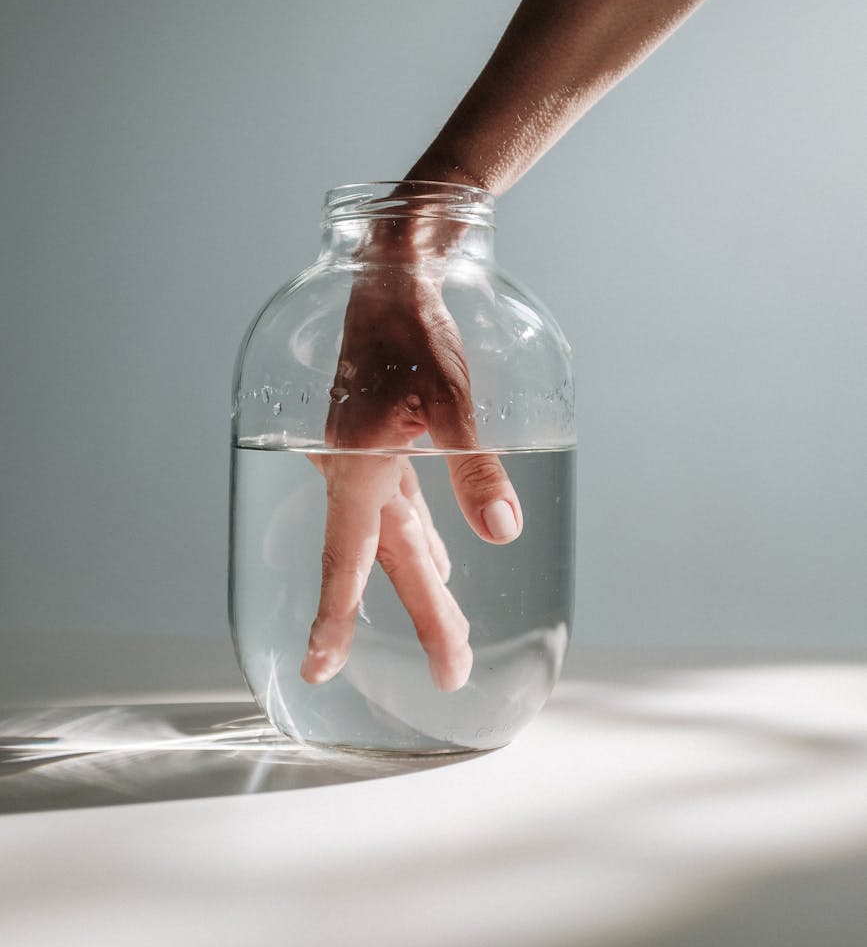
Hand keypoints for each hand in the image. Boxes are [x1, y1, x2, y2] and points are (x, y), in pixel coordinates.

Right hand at [301, 262, 521, 691]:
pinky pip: (399, 506)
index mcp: (358, 467)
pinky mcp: (381, 443)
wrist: (393, 274)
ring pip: (395, 535)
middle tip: (452, 671)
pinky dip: (418, 537)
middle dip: (425, 614)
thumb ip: (478, 469)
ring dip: (424, 581)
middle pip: (387, 559)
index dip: (335, 619)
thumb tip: (505, 532)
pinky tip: (437, 560)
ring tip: (451, 631)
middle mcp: (353, 471)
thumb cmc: (415, 329)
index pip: (349, 559)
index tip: (321, 669)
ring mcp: (365, 459)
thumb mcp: (454, 399)